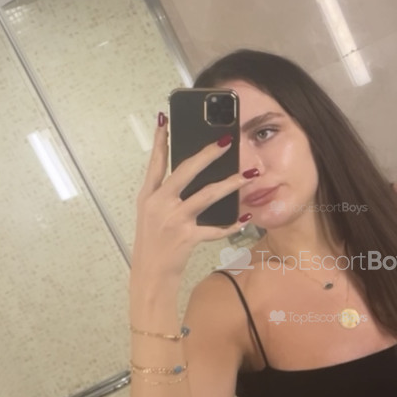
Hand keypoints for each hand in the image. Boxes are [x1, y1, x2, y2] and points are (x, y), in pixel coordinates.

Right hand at [131, 117, 252, 287]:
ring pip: (206, 195)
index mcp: (148, 196)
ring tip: (247, 176)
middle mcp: (159, 204)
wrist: (149, 276)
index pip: (155, 162)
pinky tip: (246, 218)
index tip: (167, 119)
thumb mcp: (151, 216)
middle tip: (226, 141)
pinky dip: (232, 224)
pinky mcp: (186, 237)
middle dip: (208, 154)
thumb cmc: (152, 245)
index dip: (162, 140)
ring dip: (230, 184)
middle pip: (186, 170)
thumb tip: (188, 176)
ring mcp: (173, 220)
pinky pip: (215, 229)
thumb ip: (164, 196)